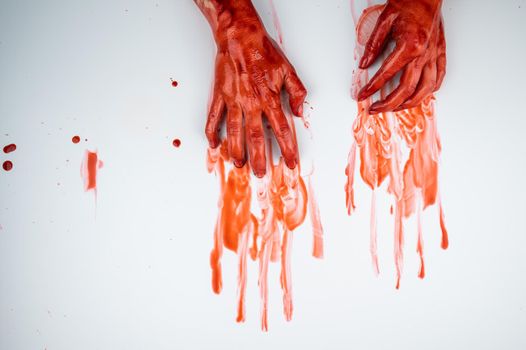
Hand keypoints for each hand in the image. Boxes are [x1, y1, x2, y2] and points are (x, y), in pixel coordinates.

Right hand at [198, 0, 306, 177]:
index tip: (291, 163)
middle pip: (256, 138)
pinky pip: (214, 117)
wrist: (239, 37)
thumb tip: (299, 112)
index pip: (281, 130)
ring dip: (236, 151)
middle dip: (260, 159)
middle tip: (261, 174)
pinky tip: (213, 144)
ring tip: (239, 164)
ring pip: (235, 132)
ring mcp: (233, 101)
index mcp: (269, 99)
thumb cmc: (263, 52)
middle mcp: (251, 103)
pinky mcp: (220, 96)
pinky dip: (212, 132)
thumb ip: (297, 92)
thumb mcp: (288, 70)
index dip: (288, 149)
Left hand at [357, 0, 445, 113]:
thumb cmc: (408, 2)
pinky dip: (429, 91)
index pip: (387, 75)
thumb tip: (364, 65)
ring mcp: (434, 54)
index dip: (372, 88)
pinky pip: (439, 77)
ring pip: (425, 89)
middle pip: (406, 89)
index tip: (362, 96)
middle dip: (388, 104)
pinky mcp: (440, 52)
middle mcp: (424, 54)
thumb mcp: (383, 21)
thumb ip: (373, 46)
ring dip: (408, 103)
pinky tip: (419, 96)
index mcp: (409, 46)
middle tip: (375, 109)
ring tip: (394, 108)